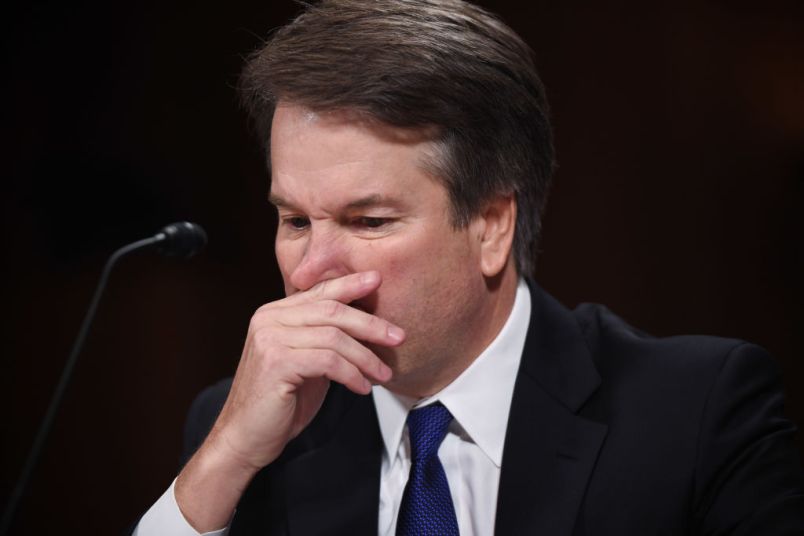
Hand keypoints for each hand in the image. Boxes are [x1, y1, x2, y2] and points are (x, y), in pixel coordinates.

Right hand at [211, 270, 402, 469]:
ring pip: (334, 337)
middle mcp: (268, 319)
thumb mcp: (306, 362)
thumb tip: (365, 326)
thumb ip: (324, 339)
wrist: (245, 438)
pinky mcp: (277, 362)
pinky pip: (328, 361)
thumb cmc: (278, 404)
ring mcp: (270, 339)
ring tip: (384, 373)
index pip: (319, 292)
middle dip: (370, 324)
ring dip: (366, 357)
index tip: (378, 280)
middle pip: (332, 310)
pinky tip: (363, 387)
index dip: (350, 284)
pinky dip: (352, 374)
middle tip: (398, 336)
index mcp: (274, 313)